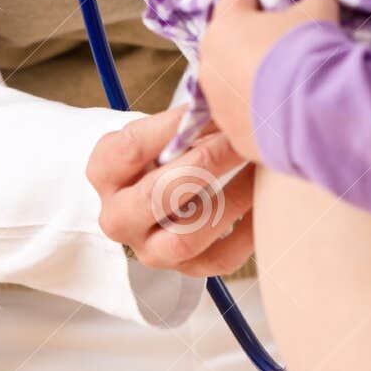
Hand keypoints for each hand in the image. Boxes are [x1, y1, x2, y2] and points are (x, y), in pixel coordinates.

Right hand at [86, 105, 255, 278]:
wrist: (157, 197)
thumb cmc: (161, 153)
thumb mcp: (157, 133)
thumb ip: (181, 122)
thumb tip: (220, 100)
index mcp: (104, 173)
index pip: (131, 148)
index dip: (173, 126)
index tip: (210, 107)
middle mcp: (117, 217)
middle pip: (156, 196)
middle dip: (205, 162)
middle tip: (239, 139)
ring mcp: (149, 250)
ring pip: (187, 237)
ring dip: (230, 199)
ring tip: (257, 168)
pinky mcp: (184, 270)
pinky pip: (219, 258)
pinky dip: (247, 231)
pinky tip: (266, 201)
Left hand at [197, 0, 339, 161]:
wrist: (315, 112)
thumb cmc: (308, 51)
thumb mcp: (318, 11)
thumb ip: (309, 2)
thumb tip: (313, 4)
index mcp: (224, 26)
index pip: (234, 1)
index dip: (257, 3)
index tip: (277, 13)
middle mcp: (210, 63)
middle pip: (227, 45)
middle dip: (250, 46)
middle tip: (284, 53)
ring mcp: (217, 103)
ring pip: (230, 84)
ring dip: (251, 82)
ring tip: (286, 88)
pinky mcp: (232, 134)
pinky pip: (243, 117)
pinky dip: (259, 114)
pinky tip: (286, 114)